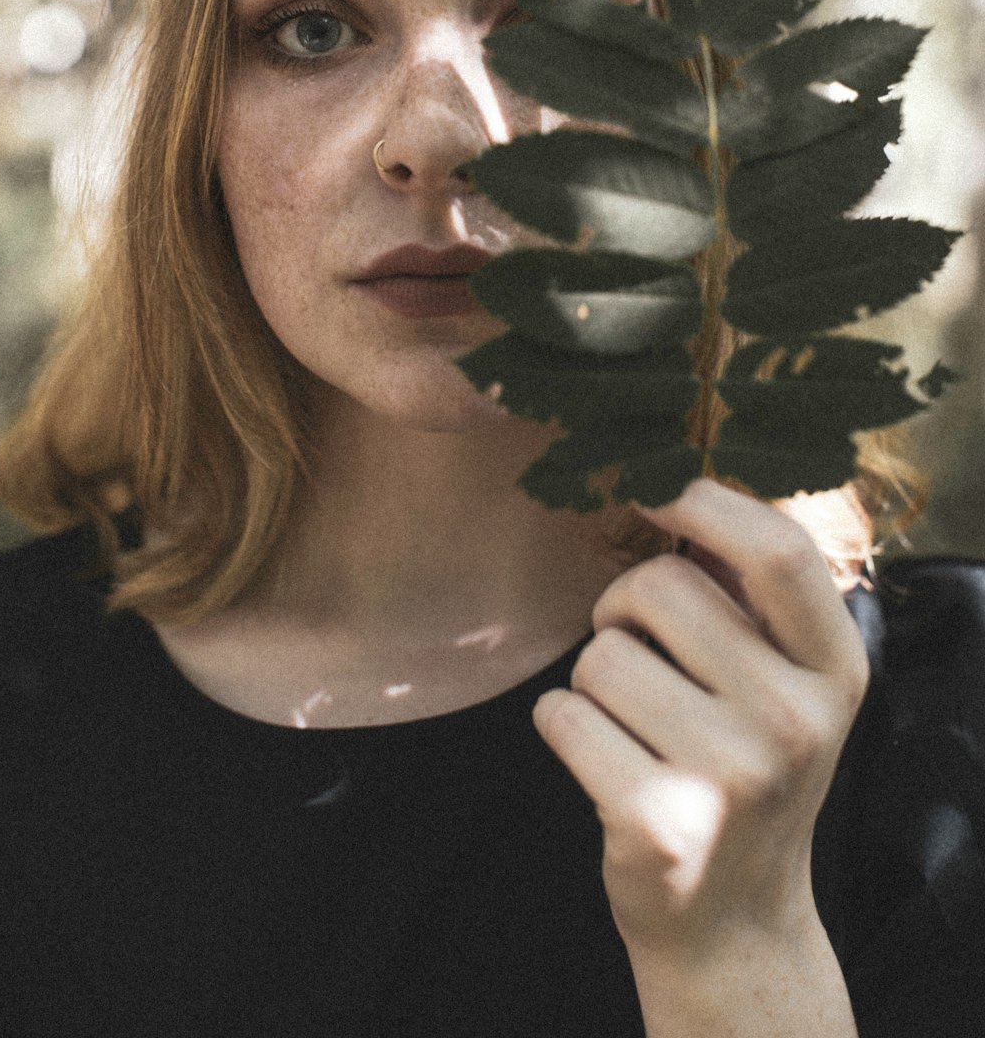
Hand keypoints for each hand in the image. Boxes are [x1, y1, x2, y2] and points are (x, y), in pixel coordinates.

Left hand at [532, 478, 869, 964]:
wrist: (734, 920)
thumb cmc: (745, 767)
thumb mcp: (784, 683)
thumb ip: (748, 594)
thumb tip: (670, 475)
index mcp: (835, 669)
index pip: (776, 548)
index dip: (700, 499)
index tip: (649, 488)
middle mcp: (795, 720)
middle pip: (658, 589)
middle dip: (623, 608)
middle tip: (641, 658)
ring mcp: (730, 777)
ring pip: (600, 653)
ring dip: (594, 679)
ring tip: (634, 725)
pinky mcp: (659, 822)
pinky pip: (561, 714)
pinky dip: (564, 726)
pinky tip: (604, 764)